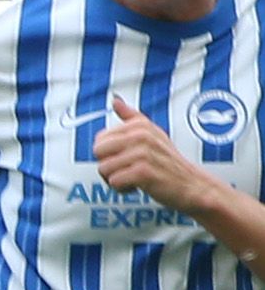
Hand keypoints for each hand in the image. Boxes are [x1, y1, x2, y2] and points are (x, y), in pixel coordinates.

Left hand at [96, 94, 213, 215]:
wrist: (192, 184)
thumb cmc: (168, 161)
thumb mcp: (152, 133)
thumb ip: (132, 117)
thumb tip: (115, 100)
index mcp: (140, 125)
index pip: (100, 139)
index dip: (109, 153)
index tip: (127, 157)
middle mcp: (141, 136)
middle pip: (98, 152)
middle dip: (107, 164)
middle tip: (127, 169)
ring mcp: (143, 153)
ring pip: (104, 169)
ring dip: (116, 178)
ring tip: (135, 178)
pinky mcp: (143, 172)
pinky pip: (114, 182)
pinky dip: (122, 188)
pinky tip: (138, 186)